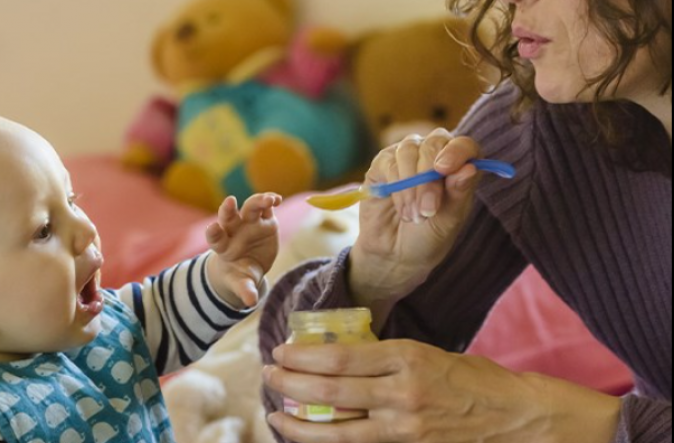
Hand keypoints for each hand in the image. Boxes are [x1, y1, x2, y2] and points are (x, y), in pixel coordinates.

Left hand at [205, 193, 282, 308]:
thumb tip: (250, 302)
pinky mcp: (265, 220)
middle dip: (228, 210)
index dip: (213, 233)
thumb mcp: (242, 284)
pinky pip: (266, 207)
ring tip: (268, 200)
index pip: (215, 237)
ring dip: (257, 202)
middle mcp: (234, 230)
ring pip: (250, 208)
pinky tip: (276, 199)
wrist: (249, 265)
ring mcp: (249, 223)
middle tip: (230, 202)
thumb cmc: (240, 275)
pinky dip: (270, 201)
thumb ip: (244, 289)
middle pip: (228, 217)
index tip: (213, 228)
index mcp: (223, 246)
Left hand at [263, 340, 622, 442]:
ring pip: (338, 427)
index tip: (280, 351)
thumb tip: (336, 356)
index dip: (303, 357)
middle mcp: (402, 393)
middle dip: (291, 384)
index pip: (341, 358)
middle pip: (331, 391)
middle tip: (267, 375)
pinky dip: (327, 440)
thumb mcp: (427, 352)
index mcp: (406, 358)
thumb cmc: (472, 378)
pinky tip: (307, 435)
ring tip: (275, 414)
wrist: (517, 416)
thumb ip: (384, 357)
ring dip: (299, 422)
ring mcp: (405, 426)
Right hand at [348, 129, 481, 320]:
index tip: (445, 170)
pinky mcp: (382, 164)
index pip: (464, 144)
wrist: (395, 254)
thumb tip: (469, 168)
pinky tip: (401, 209)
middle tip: (428, 210)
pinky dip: (395, 187)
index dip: (457, 152)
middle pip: (434, 143)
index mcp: (458, 166)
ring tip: (414, 216)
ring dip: (411, 186)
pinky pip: (388, 163)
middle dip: (429, 178)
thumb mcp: (449, 220)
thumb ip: (459, 193)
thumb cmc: (429, 236)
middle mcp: (433, 155)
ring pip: (409, 151)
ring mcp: (407, 157)